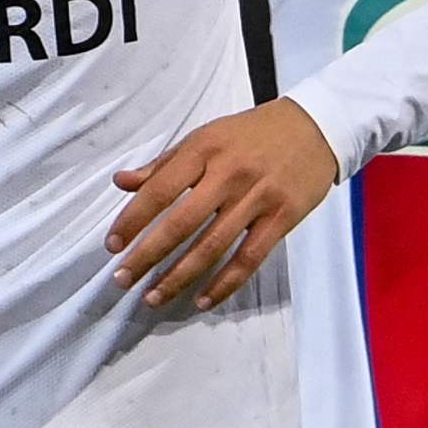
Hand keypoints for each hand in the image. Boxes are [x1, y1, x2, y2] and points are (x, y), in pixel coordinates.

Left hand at [108, 99, 339, 310]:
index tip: (112, 245)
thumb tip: (121, 182)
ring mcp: (258, 198)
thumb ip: (165, 163)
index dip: (133, 219)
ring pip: (213, 246)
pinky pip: (249, 258)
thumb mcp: (206, 136)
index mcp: (205, 149)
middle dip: (148, 255)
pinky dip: (224, 283)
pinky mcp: (282, 218)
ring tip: (153, 297)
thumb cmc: (252, 134)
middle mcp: (230, 174)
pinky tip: (202, 300)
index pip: (160, 189)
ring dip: (180, 277)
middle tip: (122, 280)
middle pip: (182, 223)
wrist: (315, 127)